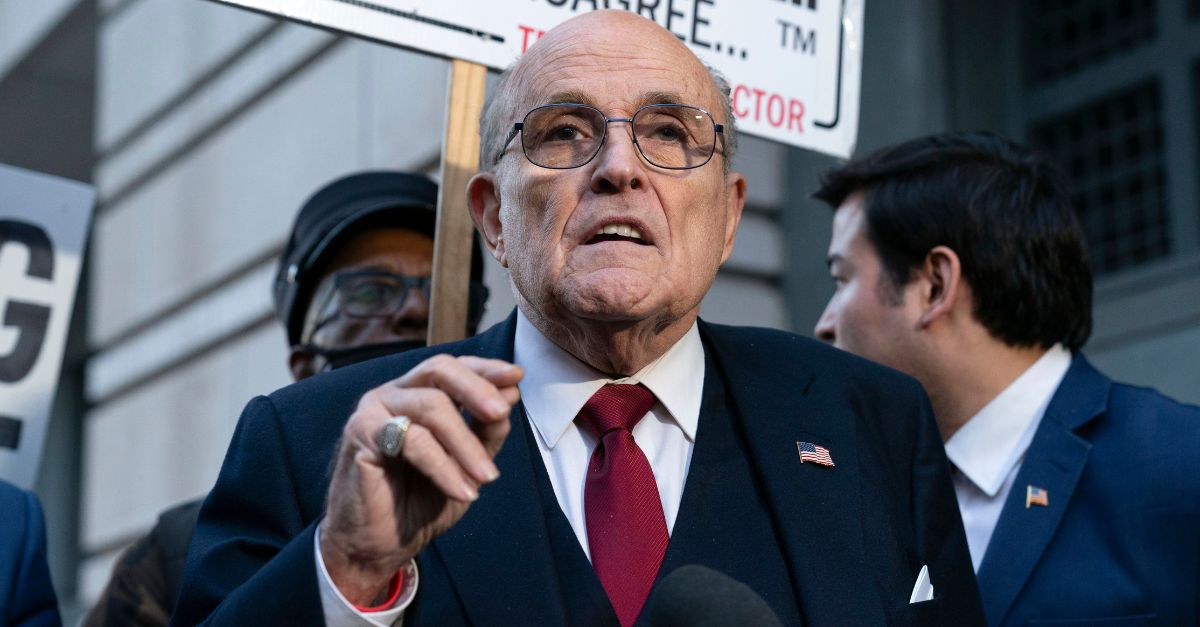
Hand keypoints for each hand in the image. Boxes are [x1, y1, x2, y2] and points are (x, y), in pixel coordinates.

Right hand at [318, 354, 522, 604]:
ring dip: (467, 444)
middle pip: (439, 370)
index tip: (517, 377)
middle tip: (502, 414)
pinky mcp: (360, 433)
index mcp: (416, 393)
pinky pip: (413, 441)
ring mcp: (374, 410)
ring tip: (488, 478)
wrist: (380, 544)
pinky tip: (462, 492)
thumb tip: (512, 392)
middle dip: (477, 390)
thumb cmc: (420, 500)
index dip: (485, 369)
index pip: (453, 367)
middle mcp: (394, 394)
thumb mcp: (466, 463)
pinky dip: (444, 467)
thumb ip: (485, 429)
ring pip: (431, 406)